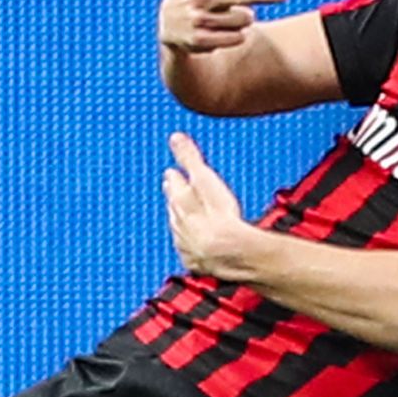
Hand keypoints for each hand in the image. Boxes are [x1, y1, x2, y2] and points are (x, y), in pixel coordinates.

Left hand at [162, 131, 261, 279]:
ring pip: (179, 227)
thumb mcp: (204, 177)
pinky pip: (189, 248)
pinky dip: (189, 243)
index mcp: (180, 199)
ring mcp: (186, 241)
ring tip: (182, 214)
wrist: (226, 251)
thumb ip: (189, 157)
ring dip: (180, 219)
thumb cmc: (219, 215)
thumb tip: (175, 137)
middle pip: (174, 206)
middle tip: (172, 189)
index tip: (171, 171)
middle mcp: (179, 221)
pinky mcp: (196, 258)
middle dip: (173, 197)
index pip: (174, 184)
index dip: (174, 176)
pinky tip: (193, 244)